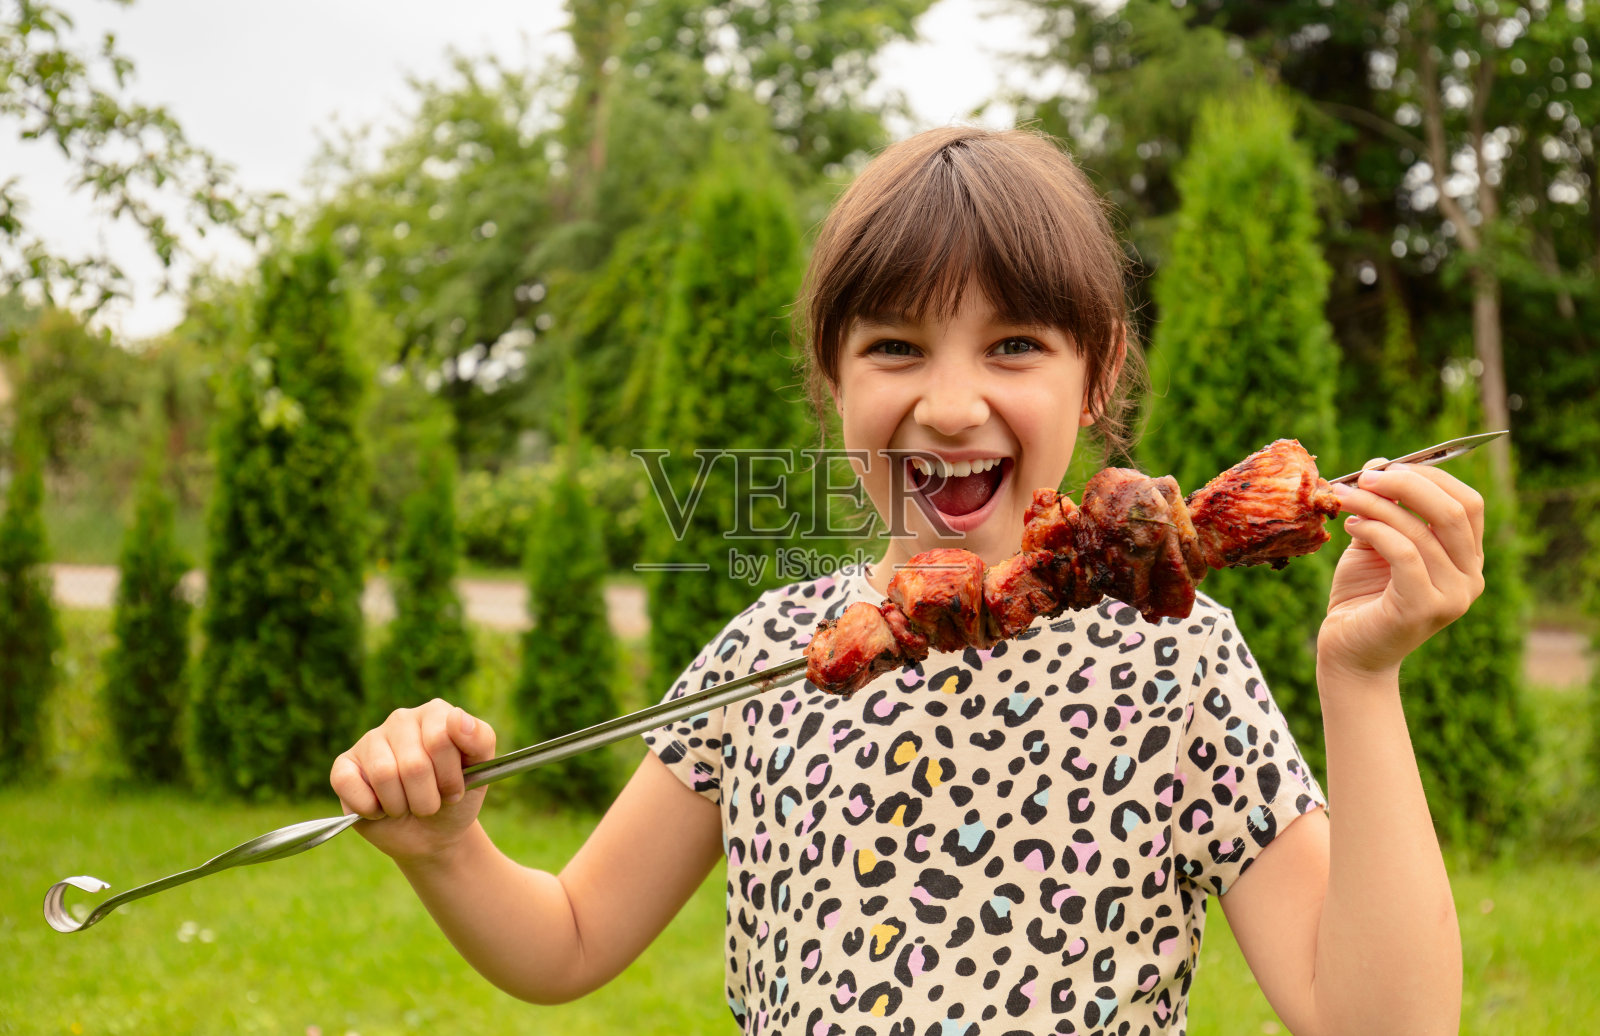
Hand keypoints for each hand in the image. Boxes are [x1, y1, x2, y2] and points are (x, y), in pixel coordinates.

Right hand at [330, 699, 496, 863]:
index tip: (456, 790)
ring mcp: (370, 740)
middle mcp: (401, 720)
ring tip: (407, 805)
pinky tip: (380, 807)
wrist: (435, 834)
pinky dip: (370, 809)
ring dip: (401, 806)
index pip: (440, 739)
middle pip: (413, 764)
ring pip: (384, 775)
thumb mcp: (482, 770)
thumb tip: (456, 716)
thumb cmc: (456, 796)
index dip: (449, 777)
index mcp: (435, 713)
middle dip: (427, 798)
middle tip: (431, 803)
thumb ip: (480, 739)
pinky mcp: (344, 766)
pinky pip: (349, 784)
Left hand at [1319, 461, 1485, 680]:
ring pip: (1421, 530)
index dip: (1428, 477)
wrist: (1347, 652)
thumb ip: (1384, 507)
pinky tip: (1349, 528)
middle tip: (1364, 478)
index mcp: (1467, 559)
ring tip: (1344, 500)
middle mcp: (1470, 578)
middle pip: (1453, 510)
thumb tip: (1380, 462)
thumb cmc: (1362, 596)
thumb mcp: (1375, 542)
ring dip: (1376, 506)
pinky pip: (1404, 553)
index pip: (1467, 503)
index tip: (1383, 468)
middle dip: (1405, 484)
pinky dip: (1375, 531)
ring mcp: (1452, 596)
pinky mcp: (1424, 608)